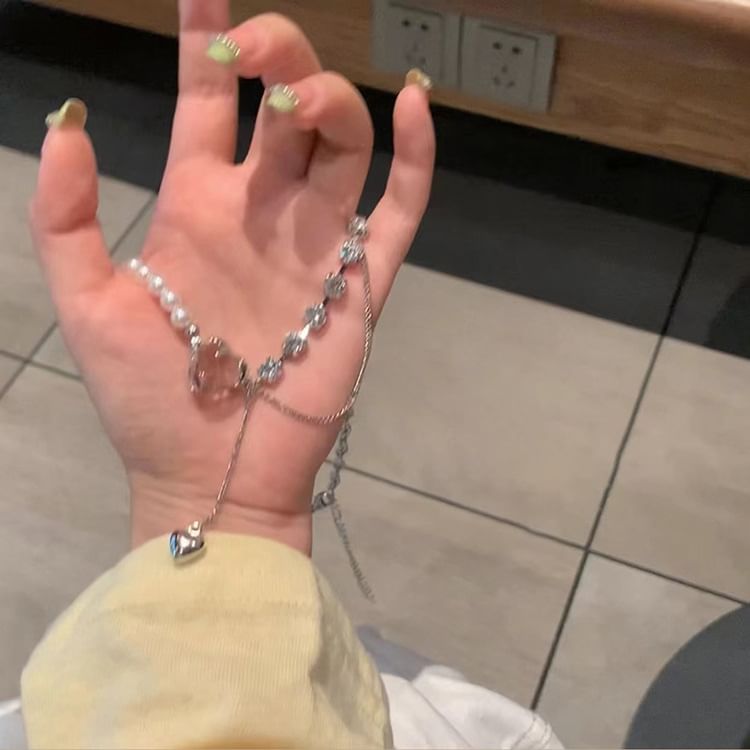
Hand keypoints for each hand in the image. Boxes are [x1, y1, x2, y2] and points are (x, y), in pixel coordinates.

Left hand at [30, 1, 433, 553]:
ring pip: (341, 144)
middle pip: (283, 106)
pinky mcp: (360, 283)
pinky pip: (398, 213)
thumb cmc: (147, 400)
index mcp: (197, 206)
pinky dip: (416, 161)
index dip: (205, 40)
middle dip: (274, 55)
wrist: (210, 472)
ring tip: (296, 98)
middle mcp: (262, 210)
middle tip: (250, 46)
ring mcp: (316, 243)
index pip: (206, 102)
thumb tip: (66, 123)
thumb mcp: (86, 306)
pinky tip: (417, 109)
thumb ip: (66, 218)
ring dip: (329, 99)